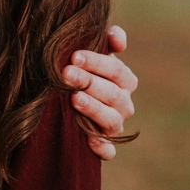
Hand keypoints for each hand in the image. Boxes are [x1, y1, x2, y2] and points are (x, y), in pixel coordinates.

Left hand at [63, 23, 137, 160]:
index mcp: (125, 80)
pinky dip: (103, 148)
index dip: (97, 62)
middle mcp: (124, 104)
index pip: (116, 70)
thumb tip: (116, 37)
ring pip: (112, 120)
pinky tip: (90, 141)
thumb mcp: (91, 54)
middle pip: (113, 93)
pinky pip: (109, 151)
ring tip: (74, 99)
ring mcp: (115, 126)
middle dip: (88, 82)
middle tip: (66, 74)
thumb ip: (105, 41)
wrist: (65, 102)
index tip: (74, 56)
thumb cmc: (80, 70)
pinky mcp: (105, 146)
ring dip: (94, 109)